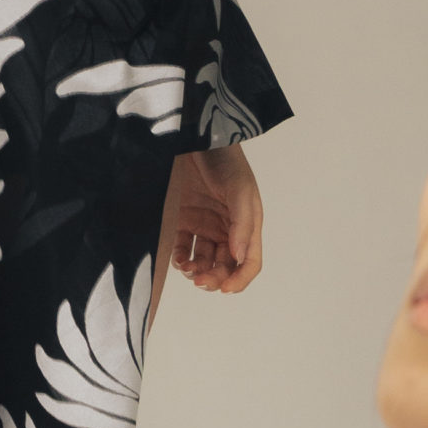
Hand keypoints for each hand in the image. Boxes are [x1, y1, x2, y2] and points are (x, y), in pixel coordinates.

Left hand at [165, 143, 262, 294]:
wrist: (193, 138)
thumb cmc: (224, 160)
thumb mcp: (239, 190)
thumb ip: (241, 224)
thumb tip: (239, 258)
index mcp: (247, 224)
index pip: (249, 262)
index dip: (240, 279)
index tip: (225, 289)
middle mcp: (227, 229)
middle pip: (224, 265)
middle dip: (215, 278)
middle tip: (200, 282)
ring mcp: (204, 225)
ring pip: (203, 260)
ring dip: (196, 270)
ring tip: (187, 268)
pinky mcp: (182, 219)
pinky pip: (182, 246)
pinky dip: (179, 257)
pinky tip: (177, 258)